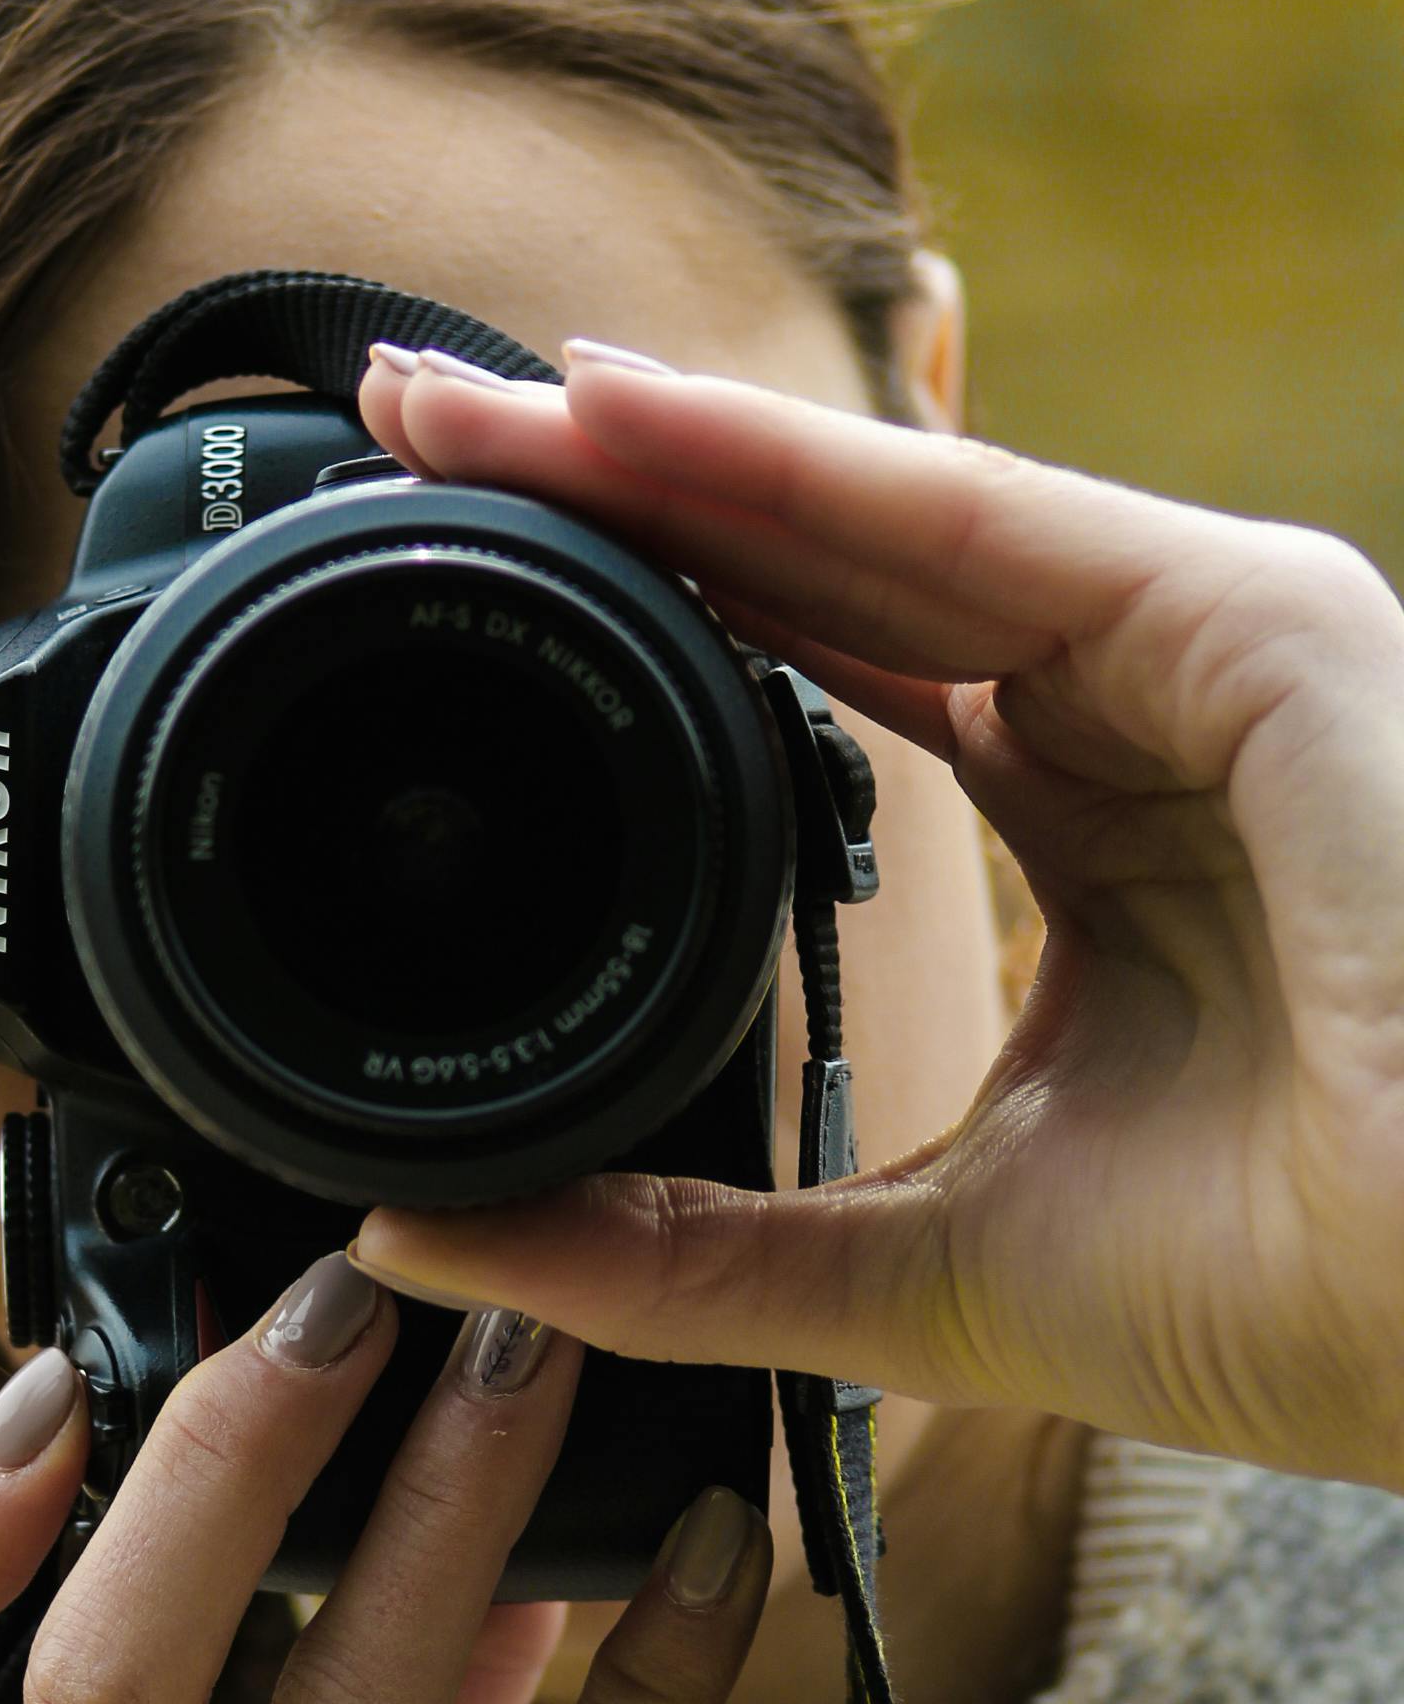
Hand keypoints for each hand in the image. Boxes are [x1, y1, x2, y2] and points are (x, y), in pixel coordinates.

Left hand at [357, 342, 1403, 1497]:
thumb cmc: (1305, 1302)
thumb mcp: (925, 1270)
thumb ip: (682, 1252)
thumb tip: (429, 1242)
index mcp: (1093, 826)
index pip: (822, 680)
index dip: (638, 617)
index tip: (440, 584)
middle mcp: (1144, 712)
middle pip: (823, 566)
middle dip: (606, 495)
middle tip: (397, 427)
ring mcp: (1207, 653)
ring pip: (876, 511)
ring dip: (655, 445)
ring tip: (451, 400)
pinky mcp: (1262, 627)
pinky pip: (974, 521)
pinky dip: (788, 460)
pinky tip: (616, 420)